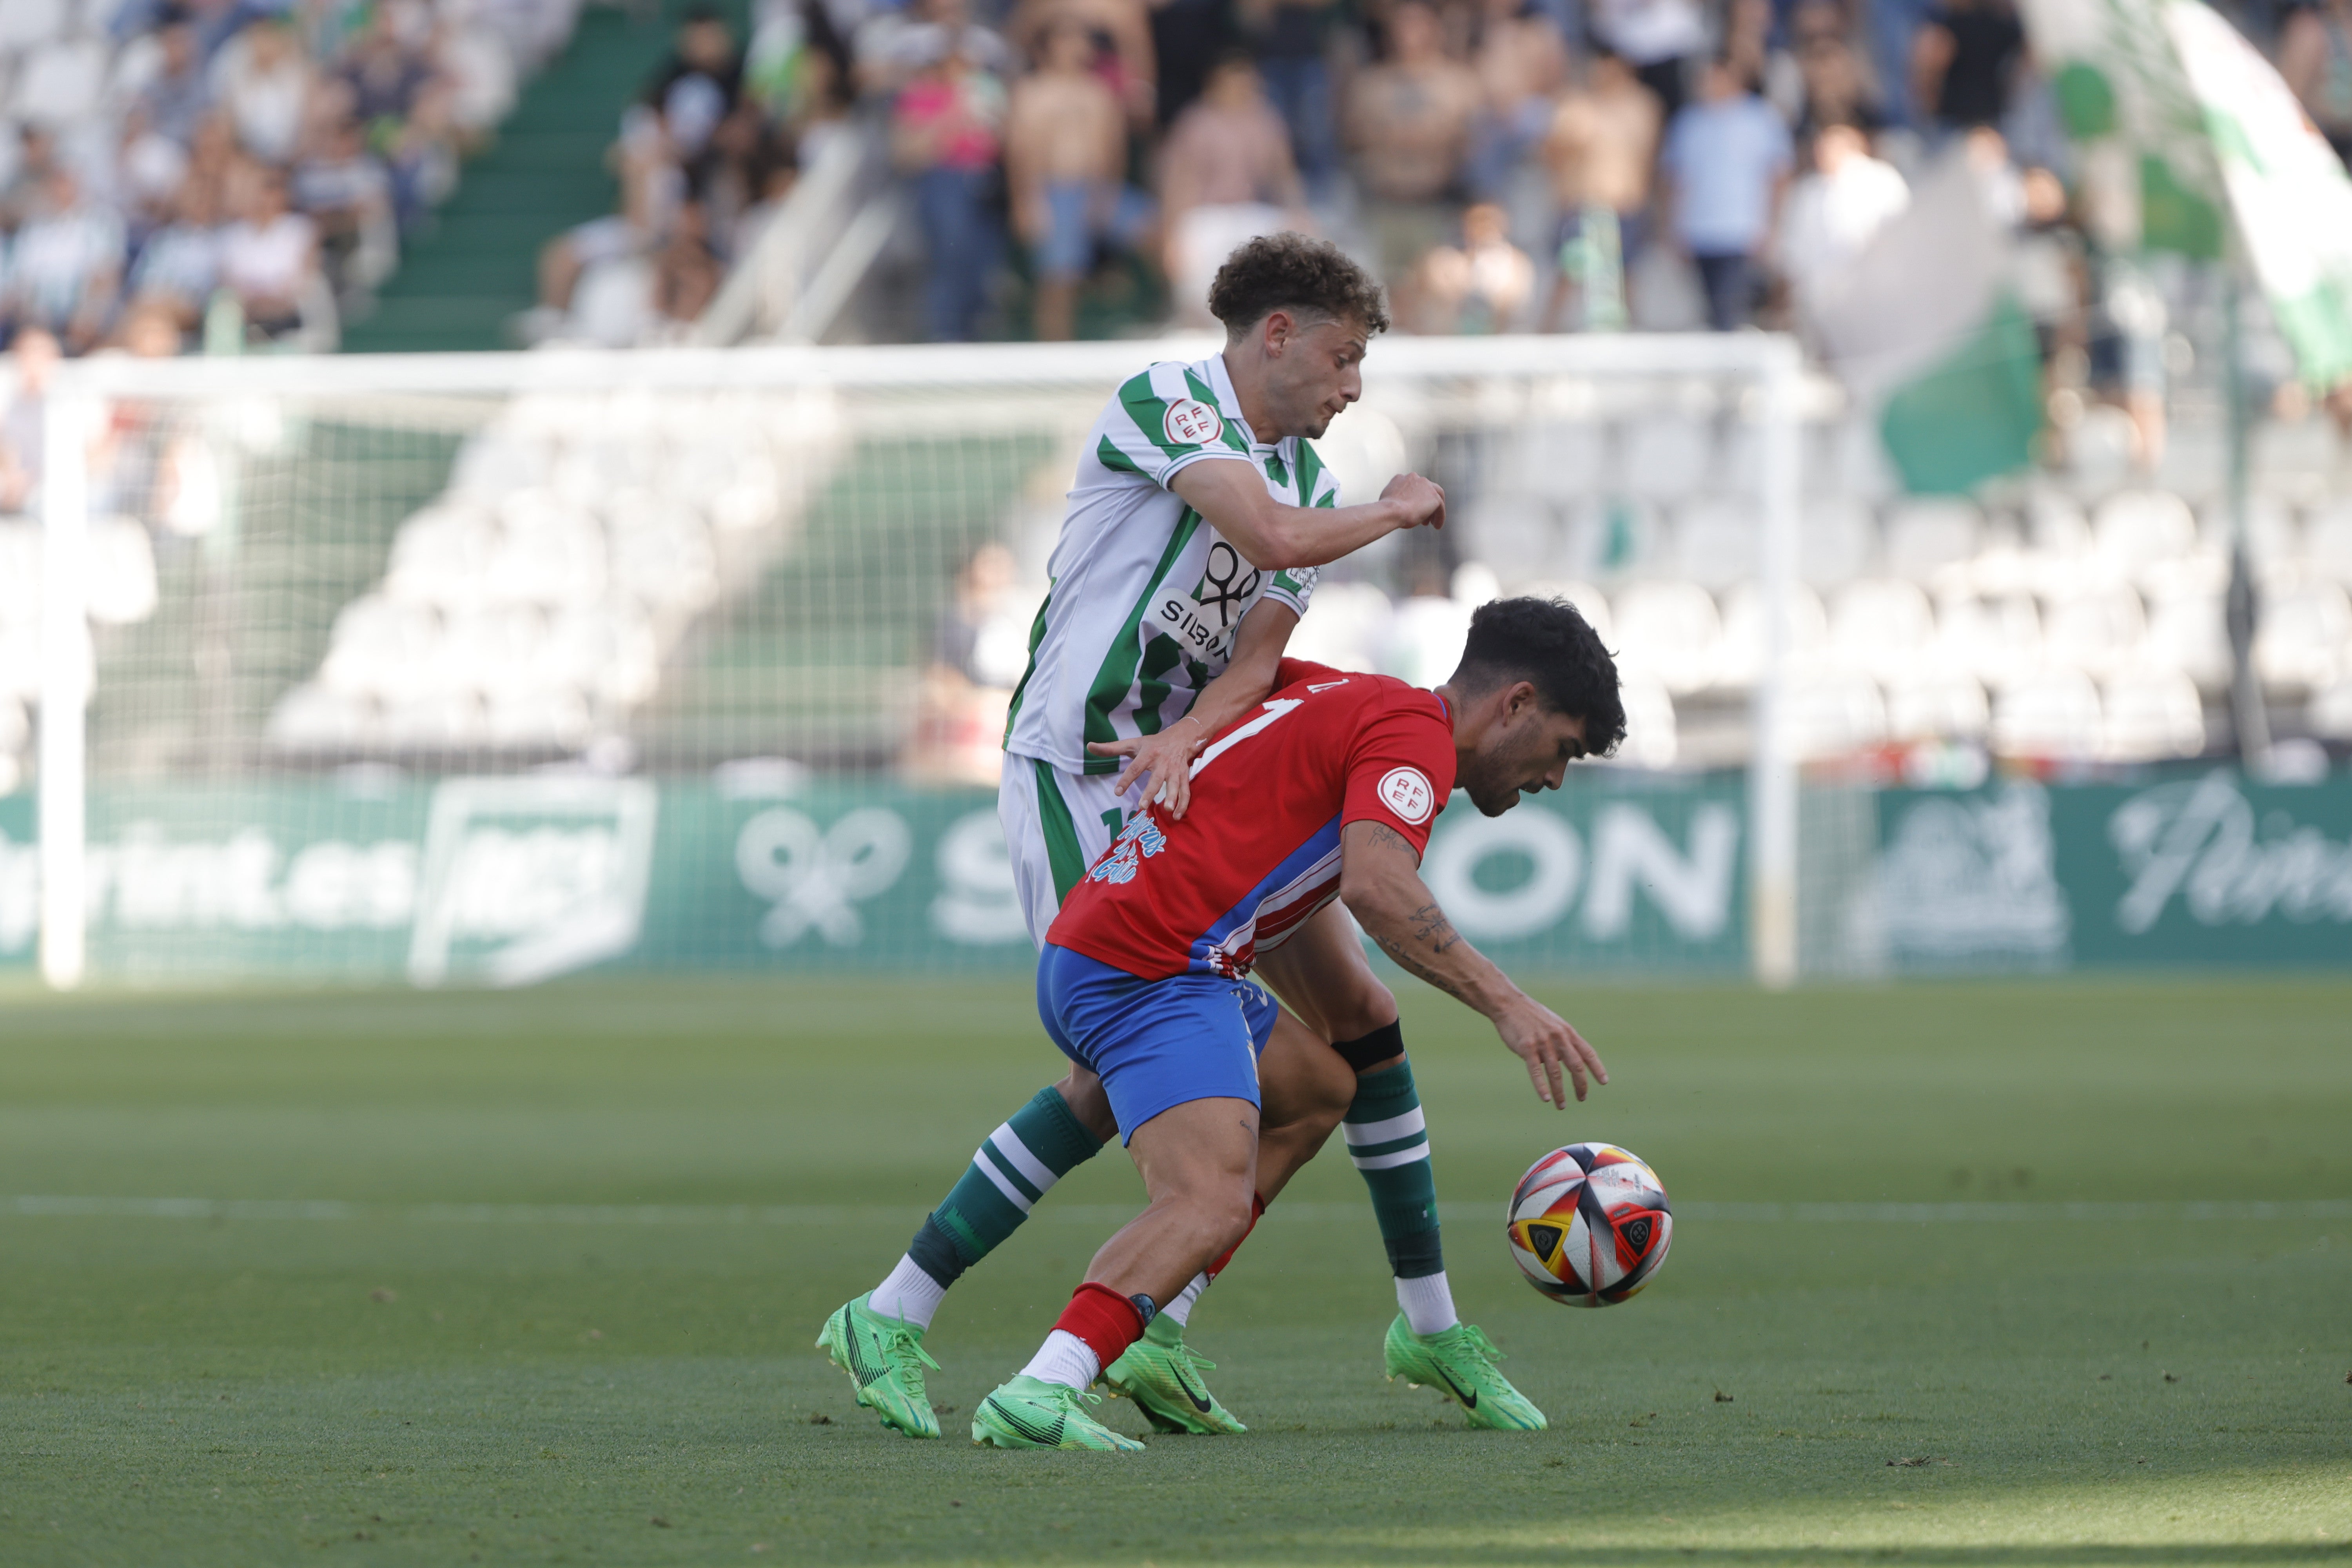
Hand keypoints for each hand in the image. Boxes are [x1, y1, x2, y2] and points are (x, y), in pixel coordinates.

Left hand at [1086, 718, 1207, 816]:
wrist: (1181, 737)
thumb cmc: (1153, 743)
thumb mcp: (1132, 743)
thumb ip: (1111, 748)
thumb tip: (1089, 746)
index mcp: (1148, 754)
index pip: (1135, 768)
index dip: (1126, 780)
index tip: (1117, 792)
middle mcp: (1162, 762)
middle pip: (1156, 779)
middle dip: (1150, 792)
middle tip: (1142, 806)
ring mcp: (1175, 770)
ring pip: (1175, 785)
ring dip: (1172, 798)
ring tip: (1168, 810)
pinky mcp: (1184, 776)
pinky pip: (1186, 791)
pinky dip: (1183, 804)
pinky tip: (1177, 816)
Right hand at [1380, 471, 1446, 531]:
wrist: (1391, 511)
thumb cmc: (1387, 510)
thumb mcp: (1388, 499)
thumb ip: (1396, 498)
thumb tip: (1399, 505)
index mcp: (1402, 478)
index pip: (1413, 486)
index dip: (1415, 498)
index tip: (1413, 508)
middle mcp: (1415, 478)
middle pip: (1426, 490)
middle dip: (1425, 503)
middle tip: (1424, 516)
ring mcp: (1426, 486)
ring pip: (1435, 498)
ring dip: (1433, 511)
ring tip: (1431, 523)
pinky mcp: (1434, 497)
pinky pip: (1440, 508)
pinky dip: (1440, 517)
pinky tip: (1436, 526)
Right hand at [1493, 995, 1607, 1107]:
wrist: (1509, 1004)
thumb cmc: (1531, 1016)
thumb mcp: (1554, 1024)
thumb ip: (1563, 1041)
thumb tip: (1569, 1061)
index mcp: (1567, 1032)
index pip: (1587, 1052)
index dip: (1597, 1068)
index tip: (1603, 1082)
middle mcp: (1558, 1037)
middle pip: (1575, 1066)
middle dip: (1580, 1085)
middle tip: (1582, 1098)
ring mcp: (1543, 1043)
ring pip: (1555, 1073)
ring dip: (1560, 1092)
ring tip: (1561, 1106)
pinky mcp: (1526, 1048)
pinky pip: (1536, 1071)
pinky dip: (1542, 1086)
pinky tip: (1546, 1098)